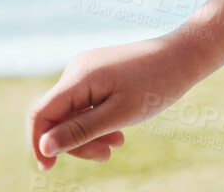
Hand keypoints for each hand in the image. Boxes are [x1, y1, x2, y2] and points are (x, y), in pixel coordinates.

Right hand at [27, 34, 201, 169]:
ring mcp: (89, 69)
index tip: (49, 169)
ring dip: (89, 134)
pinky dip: (98, 121)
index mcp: (80, 76)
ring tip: (116, 146)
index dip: (38, 143)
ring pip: (73, 112)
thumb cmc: (156, 84)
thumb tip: (44, 147)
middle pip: (58, 116)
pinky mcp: (99, 73)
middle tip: (106, 157)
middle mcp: (78, 69)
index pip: (41, 113)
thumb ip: (80, 130)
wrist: (186, 54)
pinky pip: (87, 103)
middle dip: (76, 142)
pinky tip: (117, 133)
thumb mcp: (119, 114)